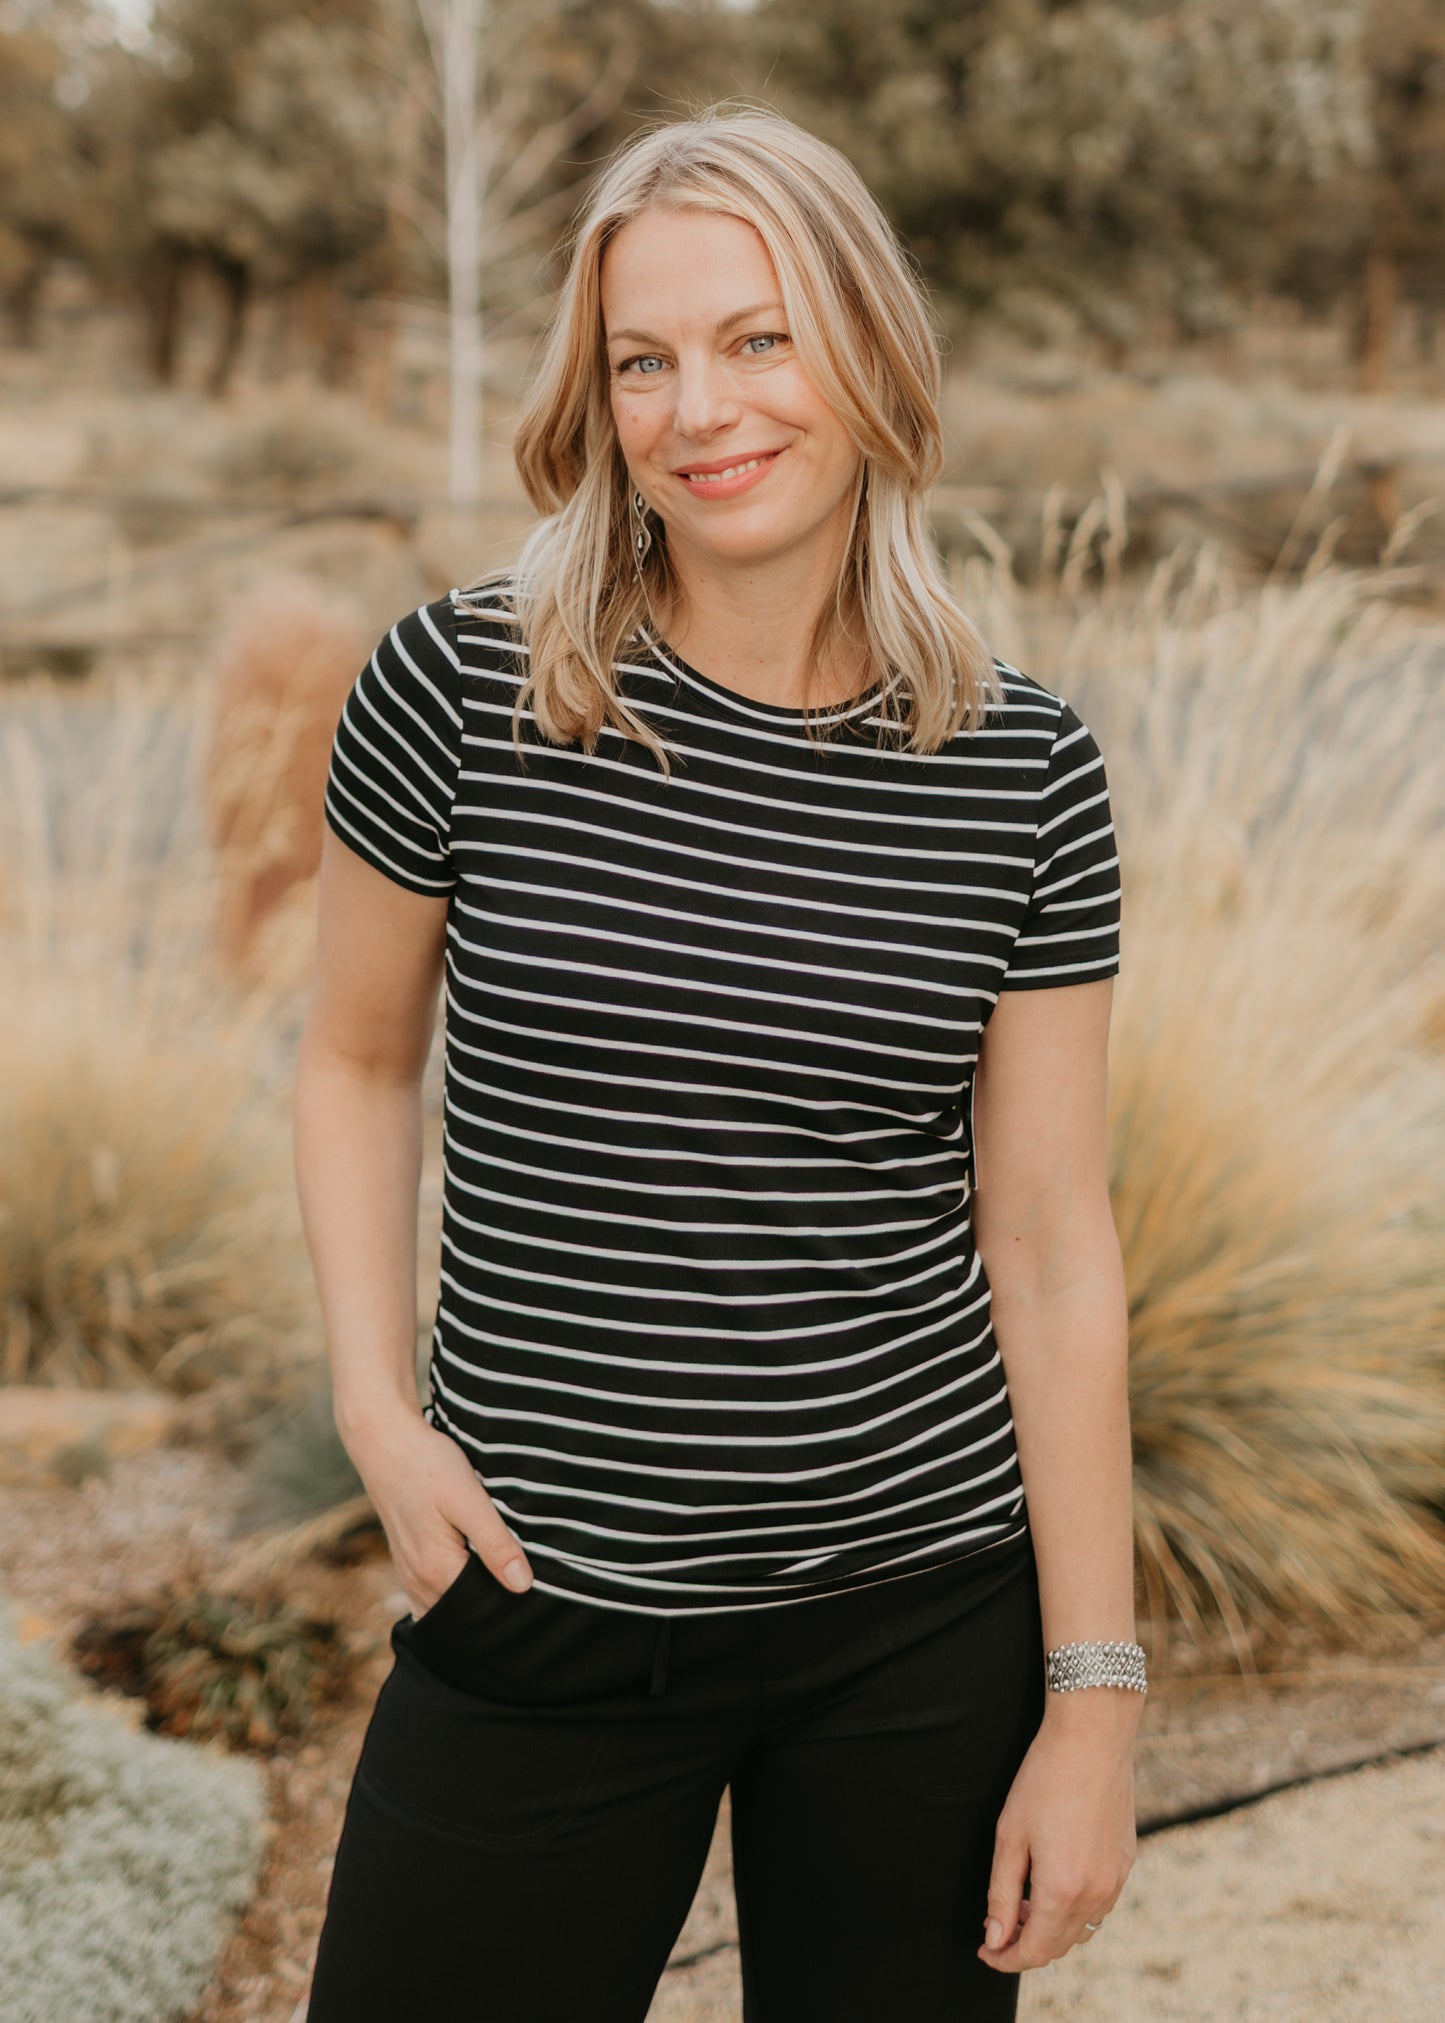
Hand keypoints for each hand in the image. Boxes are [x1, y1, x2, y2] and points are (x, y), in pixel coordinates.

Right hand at [340, 1401, 533, 1615]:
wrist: (384, 1442)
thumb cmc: (428, 1464)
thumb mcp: (469, 1499)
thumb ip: (495, 1543)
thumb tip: (523, 1586)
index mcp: (437, 1571)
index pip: (483, 1612)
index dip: (512, 1603)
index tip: (538, 1589)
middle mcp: (419, 1582)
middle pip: (464, 1616)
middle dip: (493, 1607)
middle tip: (525, 1582)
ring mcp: (409, 1575)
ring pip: (448, 1608)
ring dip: (474, 1600)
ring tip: (502, 1576)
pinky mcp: (407, 1563)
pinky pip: (434, 1596)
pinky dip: (454, 1594)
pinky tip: (475, 1574)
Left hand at [977, 1695, 1137, 1972]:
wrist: (1093, 1737)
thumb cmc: (1045, 1779)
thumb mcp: (1010, 1835)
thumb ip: (1001, 1893)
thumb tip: (995, 1938)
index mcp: (1062, 1890)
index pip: (1034, 1951)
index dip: (1006, 1958)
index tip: (986, 1951)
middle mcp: (1096, 1894)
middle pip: (1058, 1946)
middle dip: (1025, 1945)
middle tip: (997, 1925)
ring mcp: (1116, 1880)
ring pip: (1081, 1929)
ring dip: (1050, 1928)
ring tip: (1022, 1902)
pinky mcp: (1126, 1863)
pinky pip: (1100, 1905)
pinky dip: (1074, 1909)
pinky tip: (1054, 1882)